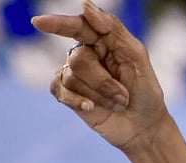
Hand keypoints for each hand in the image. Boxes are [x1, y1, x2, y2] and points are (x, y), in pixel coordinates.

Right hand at [31, 0, 167, 150]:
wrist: (144, 127)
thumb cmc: (145, 92)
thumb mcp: (137, 58)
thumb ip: (113, 30)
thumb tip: (84, 6)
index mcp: (103, 41)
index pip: (79, 26)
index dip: (59, 24)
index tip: (40, 22)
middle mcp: (85, 54)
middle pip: (78, 58)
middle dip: (104, 81)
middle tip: (124, 95)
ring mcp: (74, 74)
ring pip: (71, 77)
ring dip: (101, 94)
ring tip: (117, 103)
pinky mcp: (67, 94)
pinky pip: (60, 90)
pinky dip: (78, 100)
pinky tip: (92, 108)